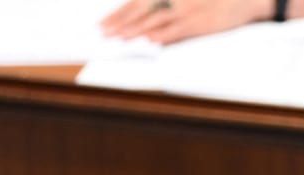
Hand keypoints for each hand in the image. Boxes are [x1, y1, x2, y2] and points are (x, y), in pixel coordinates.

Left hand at [100, 0, 270, 44]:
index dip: (120, 12)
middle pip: (140, 10)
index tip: (106, 22)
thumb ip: (166, 2)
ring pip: (154, 21)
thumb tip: (146, 10)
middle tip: (105, 33)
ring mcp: (185, 10)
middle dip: (120, 22)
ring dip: (135, 31)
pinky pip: (175, 31)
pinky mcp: (198, 23)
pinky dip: (161, 36)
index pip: (138, 0)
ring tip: (119, 39)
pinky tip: (148, 41)